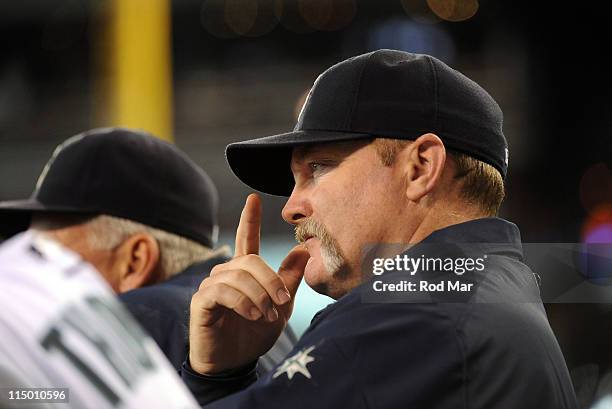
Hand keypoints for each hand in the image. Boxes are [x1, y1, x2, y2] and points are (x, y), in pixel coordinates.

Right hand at [189, 194, 308, 373]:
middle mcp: (226, 274)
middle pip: (250, 260)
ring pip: (239, 276)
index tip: (254, 198)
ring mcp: (211, 286)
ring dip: (259, 295)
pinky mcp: (201, 301)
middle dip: (270, 280)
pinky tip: (252, 315)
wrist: (235, 364)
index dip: (250, 219)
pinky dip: (242, 302)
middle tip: (282, 303)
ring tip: (267, 315)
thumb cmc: (254, 334)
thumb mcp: (281, 307)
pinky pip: (223, 291)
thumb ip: (289, 279)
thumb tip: (303, 249)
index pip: (247, 239)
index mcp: (245, 272)